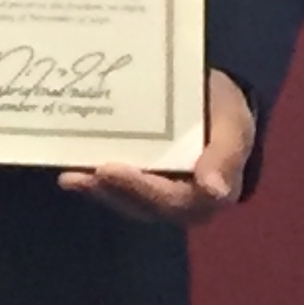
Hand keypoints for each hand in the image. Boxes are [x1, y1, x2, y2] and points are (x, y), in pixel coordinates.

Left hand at [61, 69, 256, 226]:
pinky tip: (70, 175)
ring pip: (127, 202)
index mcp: (214, 192)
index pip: (179, 201)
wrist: (209, 98)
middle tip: (94, 171)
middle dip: (119, 191)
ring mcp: (158, 195)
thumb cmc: (223, 112)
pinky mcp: (137, 184)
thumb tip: (215, 191)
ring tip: (73, 178)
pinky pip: (115, 191)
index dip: (146, 190)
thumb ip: (226, 156)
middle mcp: (185, 202)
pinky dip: (93, 185)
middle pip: (148, 206)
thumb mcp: (234, 126)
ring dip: (100, 192)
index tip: (113, 171)